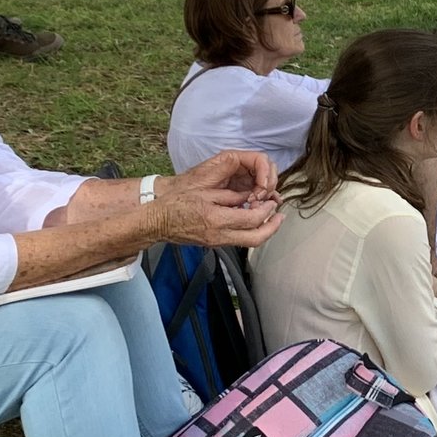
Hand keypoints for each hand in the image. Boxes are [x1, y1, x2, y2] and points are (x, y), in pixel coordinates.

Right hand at [156, 179, 282, 249]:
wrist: (156, 221)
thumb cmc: (176, 203)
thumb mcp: (204, 192)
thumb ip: (230, 196)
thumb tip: (250, 197)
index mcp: (217, 219)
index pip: (252, 219)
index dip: (266, 210)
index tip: (271, 201)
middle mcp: (219, 235)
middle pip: (256, 238)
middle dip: (272, 228)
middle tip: (280, 216)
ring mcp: (216, 242)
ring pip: (249, 242)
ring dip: (264, 231)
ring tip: (271, 219)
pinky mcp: (213, 244)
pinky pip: (238, 241)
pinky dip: (250, 233)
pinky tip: (252, 222)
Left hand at [180, 148, 278, 202]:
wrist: (178, 201)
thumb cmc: (187, 188)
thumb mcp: (203, 177)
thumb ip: (222, 168)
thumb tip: (236, 159)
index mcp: (232, 159)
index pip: (260, 159)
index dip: (265, 173)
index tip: (263, 187)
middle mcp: (241, 167)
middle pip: (267, 170)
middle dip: (268, 184)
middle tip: (260, 199)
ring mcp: (243, 180)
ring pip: (266, 183)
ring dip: (268, 194)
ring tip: (260, 206)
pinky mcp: (243, 192)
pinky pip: (260, 194)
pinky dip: (265, 200)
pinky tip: (265, 208)